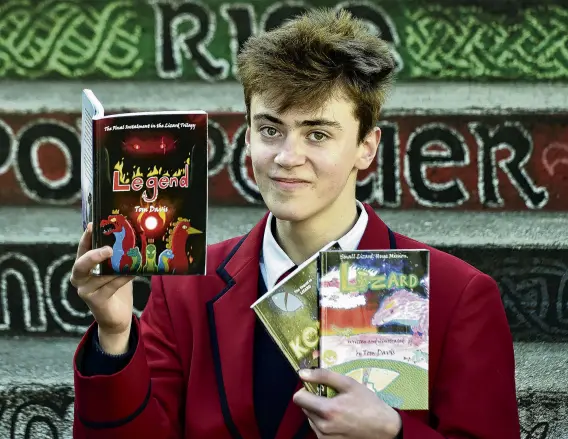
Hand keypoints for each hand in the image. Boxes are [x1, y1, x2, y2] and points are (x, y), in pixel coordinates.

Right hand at [70, 223, 134, 353]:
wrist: (117, 316)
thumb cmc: (115, 288)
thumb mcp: (114, 269)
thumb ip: (116, 256)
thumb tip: (131, 235)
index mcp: (83, 267)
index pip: (82, 249)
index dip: (86, 237)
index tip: (92, 225)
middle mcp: (79, 278)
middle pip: (81, 264)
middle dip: (93, 255)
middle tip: (108, 249)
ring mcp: (86, 291)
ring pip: (99, 276)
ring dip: (116, 267)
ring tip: (130, 258)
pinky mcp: (96, 301)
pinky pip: (110, 286)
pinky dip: (123, 278)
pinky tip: (134, 272)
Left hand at [293, 368, 401, 438]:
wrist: (384, 428)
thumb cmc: (368, 403)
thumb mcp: (349, 384)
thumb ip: (324, 376)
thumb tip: (302, 373)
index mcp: (327, 410)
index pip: (298, 398)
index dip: (305, 389)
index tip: (317, 387)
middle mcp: (323, 426)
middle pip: (304, 407)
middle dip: (314, 400)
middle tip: (331, 397)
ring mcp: (324, 437)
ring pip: (310, 418)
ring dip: (318, 411)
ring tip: (338, 408)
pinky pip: (317, 428)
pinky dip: (324, 421)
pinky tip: (339, 418)